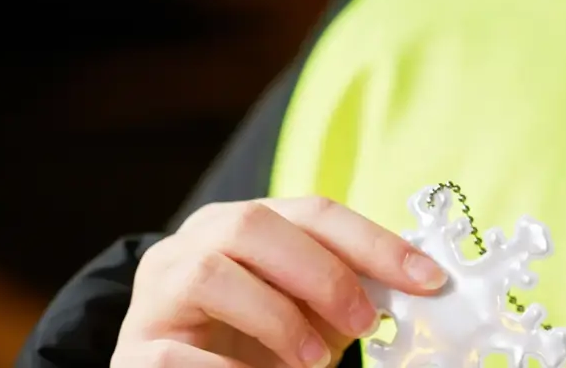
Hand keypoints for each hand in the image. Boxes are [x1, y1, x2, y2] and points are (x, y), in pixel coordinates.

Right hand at [111, 196, 446, 367]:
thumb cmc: (253, 340)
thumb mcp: (309, 312)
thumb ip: (350, 293)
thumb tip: (420, 289)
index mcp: (245, 223)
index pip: (314, 212)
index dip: (375, 242)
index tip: (429, 279)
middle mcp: (196, 241)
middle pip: (253, 225)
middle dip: (321, 273)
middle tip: (364, 321)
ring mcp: (158, 290)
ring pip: (210, 273)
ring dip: (275, 316)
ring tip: (313, 360)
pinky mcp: (136, 346)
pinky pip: (175, 352)